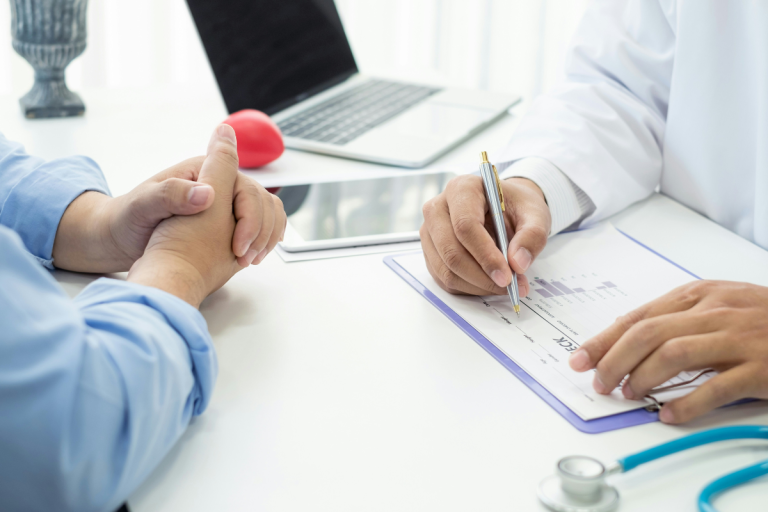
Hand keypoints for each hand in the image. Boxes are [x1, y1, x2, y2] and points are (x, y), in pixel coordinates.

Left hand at [52, 149, 285, 272]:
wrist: (120, 239)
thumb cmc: (127, 218)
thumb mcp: (143, 205)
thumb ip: (172, 194)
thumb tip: (208, 193)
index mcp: (203, 170)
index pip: (245, 186)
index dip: (249, 216)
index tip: (238, 246)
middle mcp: (218, 184)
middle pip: (261, 200)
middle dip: (261, 230)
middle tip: (246, 258)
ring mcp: (224, 204)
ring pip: (265, 213)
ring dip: (266, 237)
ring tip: (250, 260)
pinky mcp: (225, 223)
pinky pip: (257, 227)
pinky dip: (262, 241)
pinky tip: (253, 257)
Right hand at [420, 175, 551, 295]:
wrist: (504, 210)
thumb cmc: (516, 207)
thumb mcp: (536, 214)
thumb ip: (532, 236)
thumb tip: (518, 264)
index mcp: (462, 189)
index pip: (465, 225)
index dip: (485, 255)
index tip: (507, 276)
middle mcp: (437, 208)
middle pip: (451, 251)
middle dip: (482, 276)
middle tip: (509, 286)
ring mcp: (429, 232)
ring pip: (446, 270)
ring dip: (477, 285)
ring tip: (504, 286)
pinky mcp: (430, 252)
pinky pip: (445, 279)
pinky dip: (469, 288)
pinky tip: (489, 283)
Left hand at [569, 281, 767, 423]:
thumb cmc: (763, 318)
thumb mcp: (716, 305)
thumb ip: (676, 318)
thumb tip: (625, 339)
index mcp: (698, 295)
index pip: (638, 316)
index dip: (604, 339)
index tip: (580, 358)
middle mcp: (715, 311)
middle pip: (648, 333)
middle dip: (614, 359)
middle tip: (599, 382)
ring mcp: (739, 338)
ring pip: (674, 354)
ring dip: (643, 377)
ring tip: (628, 395)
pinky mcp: (760, 368)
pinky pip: (715, 387)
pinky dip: (685, 404)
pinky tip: (668, 415)